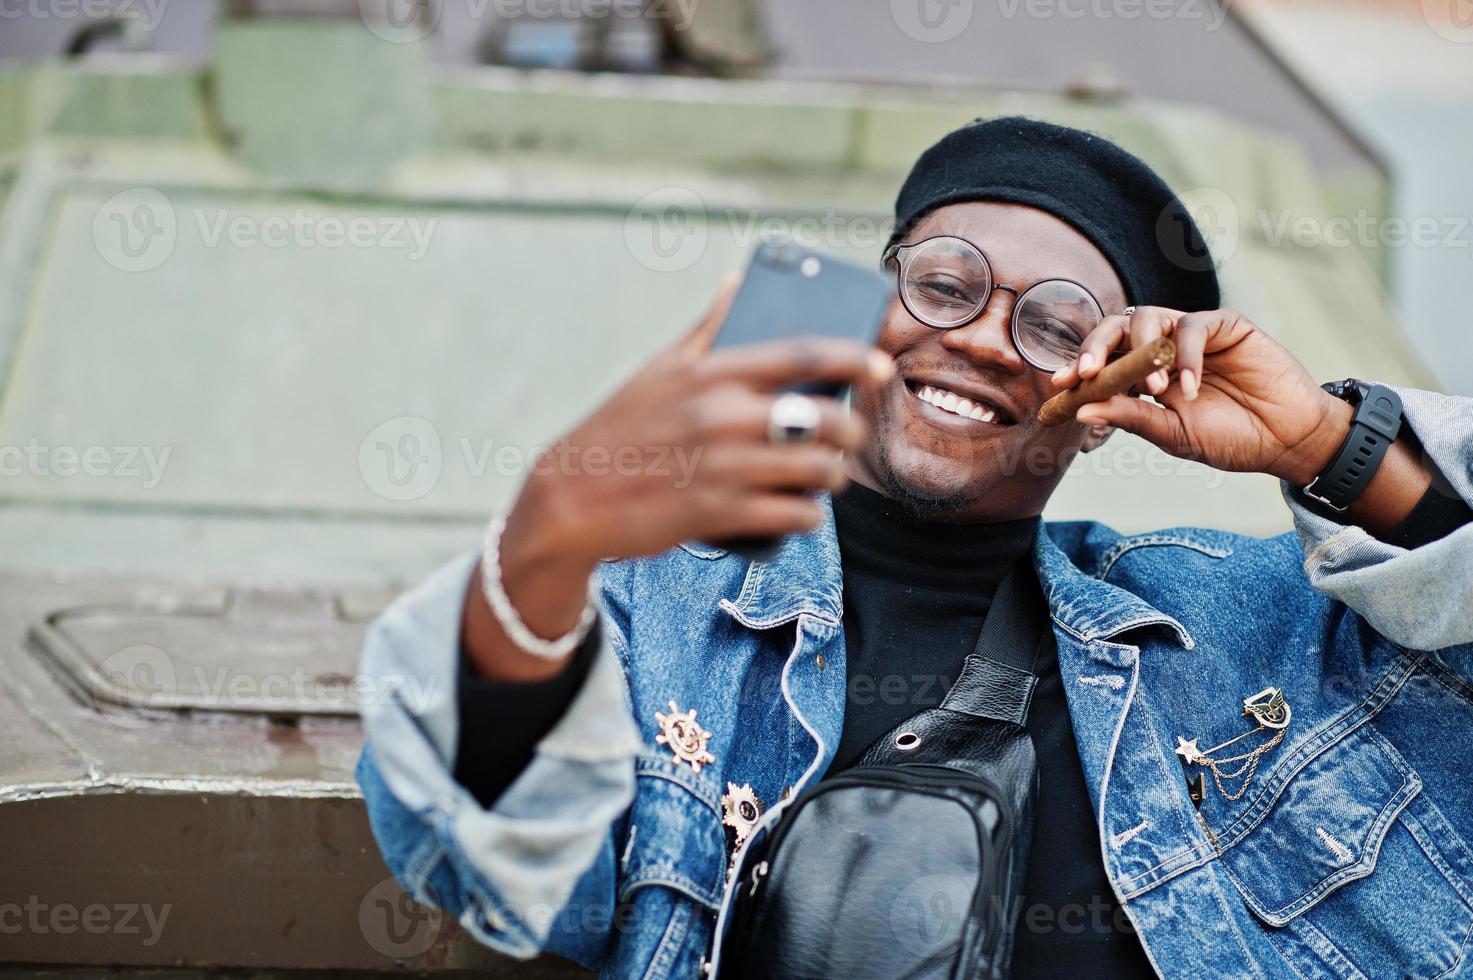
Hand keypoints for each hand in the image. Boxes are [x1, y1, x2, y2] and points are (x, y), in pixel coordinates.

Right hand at [509, 279, 894, 570]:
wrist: (571, 498)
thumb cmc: (619, 428)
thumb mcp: (658, 369)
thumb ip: (706, 328)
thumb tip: (737, 281)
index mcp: (711, 374)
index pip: (802, 354)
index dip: (854, 357)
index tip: (880, 365)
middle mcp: (722, 417)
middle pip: (823, 419)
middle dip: (850, 430)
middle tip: (848, 435)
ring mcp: (723, 468)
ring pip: (817, 470)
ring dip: (834, 475)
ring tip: (829, 475)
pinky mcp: (719, 514)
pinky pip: (794, 515)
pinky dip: (808, 515)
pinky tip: (804, 510)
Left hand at [1049, 307, 1351, 485]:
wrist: (1286, 440)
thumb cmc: (1230, 439)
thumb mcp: (1173, 434)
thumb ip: (1131, 417)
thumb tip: (1082, 411)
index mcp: (1143, 376)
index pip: (1103, 361)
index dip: (1079, 368)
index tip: (1060, 385)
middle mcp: (1162, 349)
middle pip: (1116, 330)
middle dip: (1094, 347)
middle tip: (1086, 373)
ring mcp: (1191, 335)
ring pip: (1147, 319)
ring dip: (1142, 353)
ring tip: (1156, 390)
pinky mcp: (1224, 325)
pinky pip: (1191, 326)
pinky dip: (1184, 355)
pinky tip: (1191, 387)